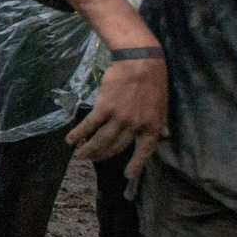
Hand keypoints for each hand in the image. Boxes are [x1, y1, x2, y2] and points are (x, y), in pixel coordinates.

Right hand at [70, 55, 167, 178]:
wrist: (140, 61)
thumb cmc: (154, 80)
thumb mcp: (162, 104)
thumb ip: (161, 122)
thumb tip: (165, 136)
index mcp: (152, 126)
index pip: (144, 152)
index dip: (136, 166)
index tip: (128, 176)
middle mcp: (136, 126)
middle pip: (117, 147)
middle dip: (103, 156)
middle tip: (92, 160)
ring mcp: (119, 118)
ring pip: (102, 140)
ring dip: (89, 150)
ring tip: (80, 154)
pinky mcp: (104, 108)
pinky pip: (90, 125)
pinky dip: (79, 134)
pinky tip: (71, 139)